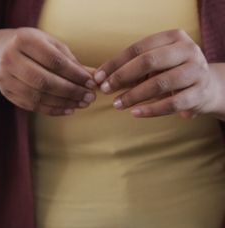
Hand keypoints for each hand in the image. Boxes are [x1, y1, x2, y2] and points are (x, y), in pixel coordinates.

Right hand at [0, 28, 95, 115]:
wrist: (0, 52)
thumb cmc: (33, 46)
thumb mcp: (51, 45)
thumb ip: (72, 61)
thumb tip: (96, 77)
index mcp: (24, 41)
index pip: (53, 61)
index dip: (74, 74)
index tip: (91, 83)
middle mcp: (10, 59)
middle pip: (44, 81)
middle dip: (70, 91)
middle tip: (89, 97)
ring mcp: (5, 78)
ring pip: (37, 96)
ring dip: (63, 102)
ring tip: (82, 103)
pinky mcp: (6, 93)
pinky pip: (31, 105)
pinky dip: (52, 109)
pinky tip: (68, 108)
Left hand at [95, 29, 224, 118]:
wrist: (207, 87)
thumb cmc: (170, 72)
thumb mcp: (153, 66)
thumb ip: (129, 69)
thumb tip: (98, 79)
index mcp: (173, 37)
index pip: (138, 48)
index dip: (114, 63)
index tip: (97, 77)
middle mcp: (188, 50)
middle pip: (149, 61)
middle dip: (122, 76)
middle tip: (105, 89)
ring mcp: (197, 71)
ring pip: (160, 83)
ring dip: (134, 95)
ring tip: (117, 104)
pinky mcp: (200, 93)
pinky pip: (172, 103)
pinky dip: (151, 110)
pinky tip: (135, 113)